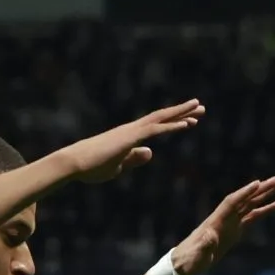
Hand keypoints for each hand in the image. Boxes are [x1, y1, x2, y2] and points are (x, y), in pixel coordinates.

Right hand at [61, 100, 202, 182]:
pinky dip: (172, 126)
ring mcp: (131, 131)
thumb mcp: (118, 166)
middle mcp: (132, 129)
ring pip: (161, 118)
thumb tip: (151, 153)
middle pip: (162, 117)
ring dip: (181, 113)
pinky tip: (187, 124)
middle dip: (182, 112)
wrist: (74, 163)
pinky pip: (156, 130)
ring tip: (199, 107)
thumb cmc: (91, 167)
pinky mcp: (130, 138)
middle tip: (200, 106)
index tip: (189, 121)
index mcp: (129, 137)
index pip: (156, 126)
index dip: (173, 122)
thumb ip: (134, 159)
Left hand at [171, 176, 274, 274]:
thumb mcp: (196, 255)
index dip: (244, 193)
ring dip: (265, 195)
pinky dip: (264, 210)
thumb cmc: (189, 260)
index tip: (258, 183)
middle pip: (244, 199)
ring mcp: (230, 223)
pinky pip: (252, 217)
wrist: (185, 263)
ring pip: (250, 205)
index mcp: (215, 221)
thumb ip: (203, 245)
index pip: (232, 203)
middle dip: (261, 189)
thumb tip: (210, 236)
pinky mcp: (235, 230)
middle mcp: (224, 217)